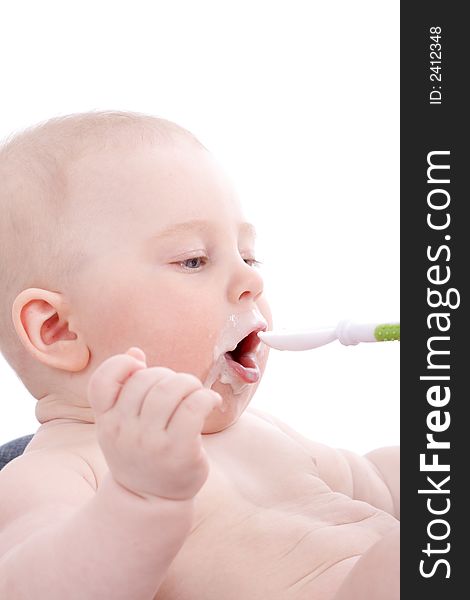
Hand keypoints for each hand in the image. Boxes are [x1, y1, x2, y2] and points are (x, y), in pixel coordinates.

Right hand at [87, 347, 221, 500]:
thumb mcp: (122, 424)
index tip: (140, 368)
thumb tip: (135, 352)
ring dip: (189, 383)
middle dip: (168, 375)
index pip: (102, 381)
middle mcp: (124, 431)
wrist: (149, 500)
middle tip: (180, 389)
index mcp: (106, 421)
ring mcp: (151, 443)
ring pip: (171, 389)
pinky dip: (206, 397)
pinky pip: (194, 407)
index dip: (122, 365)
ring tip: (196, 393)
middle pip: (146, 379)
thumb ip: (125, 388)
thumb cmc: (139, 452)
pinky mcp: (179, 451)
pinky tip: (211, 403)